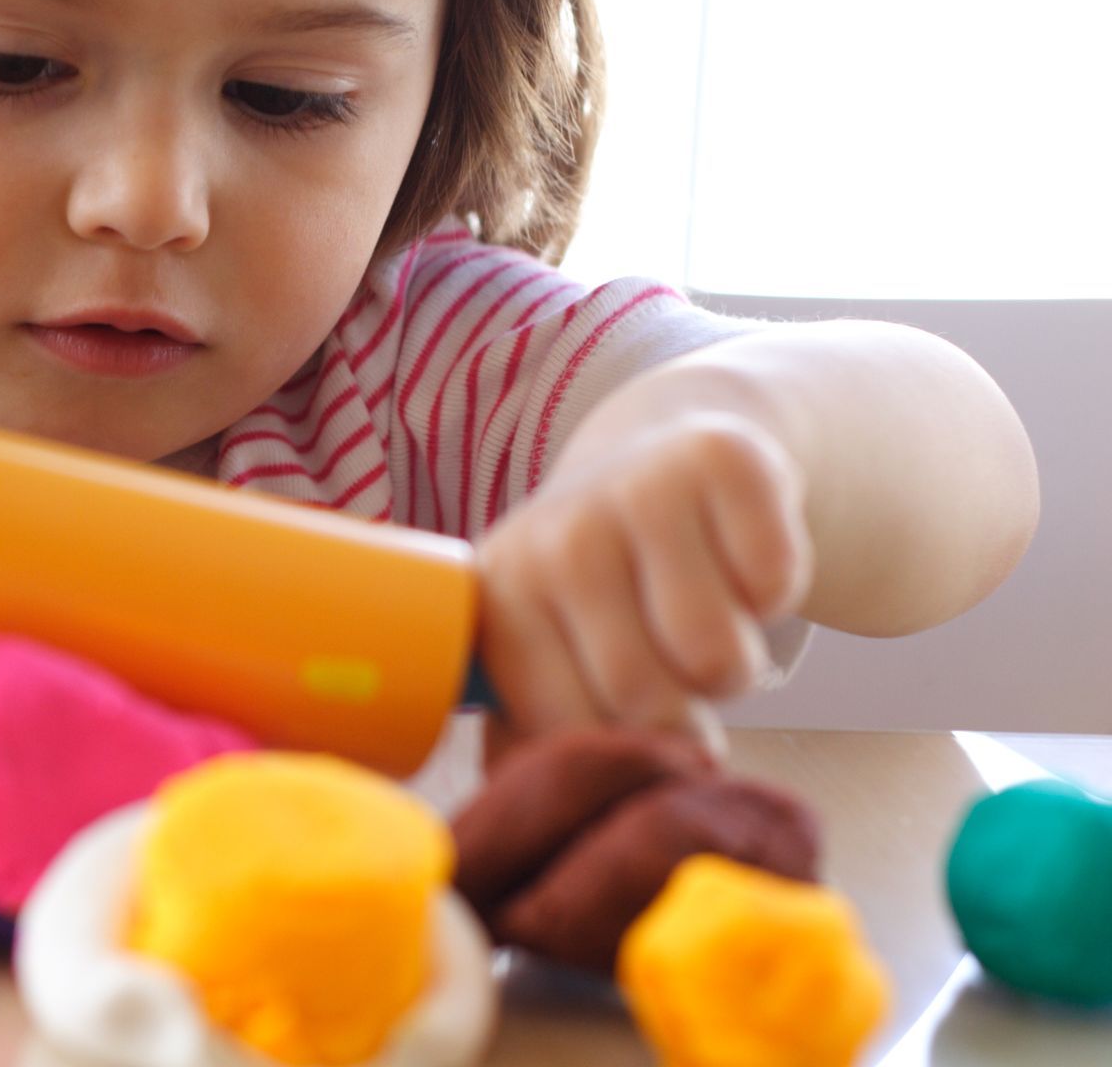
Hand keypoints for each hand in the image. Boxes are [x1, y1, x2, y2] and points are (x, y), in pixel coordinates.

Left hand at [475, 411, 812, 747]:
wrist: (659, 460)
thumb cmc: (599, 591)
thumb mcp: (545, 652)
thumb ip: (527, 738)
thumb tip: (536, 819)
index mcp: (502, 598)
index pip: (568, 732)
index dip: (621, 757)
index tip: (633, 736)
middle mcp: (557, 537)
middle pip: (646, 701)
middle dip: (682, 716)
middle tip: (671, 672)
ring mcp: (634, 489)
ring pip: (719, 658)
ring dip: (732, 666)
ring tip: (700, 622)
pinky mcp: (719, 458)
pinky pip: (776, 583)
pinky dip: (774, 594)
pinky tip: (735, 563)